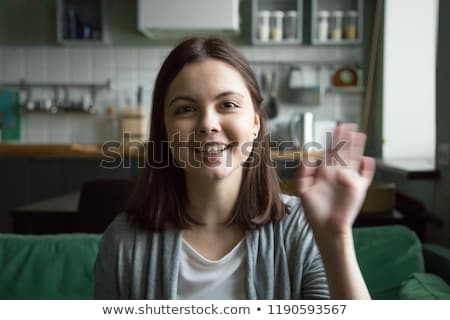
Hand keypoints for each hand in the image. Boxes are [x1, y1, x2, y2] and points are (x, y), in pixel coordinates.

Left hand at [295, 124, 374, 240]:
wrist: (325, 228)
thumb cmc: (314, 211)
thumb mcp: (303, 190)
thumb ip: (303, 173)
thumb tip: (308, 156)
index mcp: (325, 172)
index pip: (330, 152)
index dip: (333, 140)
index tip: (335, 128)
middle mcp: (338, 174)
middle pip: (343, 152)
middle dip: (345, 139)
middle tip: (348, 125)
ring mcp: (349, 180)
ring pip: (354, 160)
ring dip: (357, 148)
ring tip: (359, 135)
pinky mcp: (358, 190)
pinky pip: (365, 177)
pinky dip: (367, 169)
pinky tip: (366, 159)